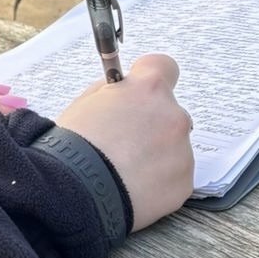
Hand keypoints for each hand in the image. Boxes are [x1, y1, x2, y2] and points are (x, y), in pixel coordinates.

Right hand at [56, 53, 193, 230]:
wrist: (76, 192)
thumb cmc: (74, 145)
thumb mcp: (84, 103)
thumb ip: (113, 92)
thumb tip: (124, 95)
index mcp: (148, 89)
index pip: (164, 66)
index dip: (150, 79)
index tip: (139, 92)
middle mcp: (173, 115)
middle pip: (169, 113)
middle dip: (151, 124)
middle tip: (124, 143)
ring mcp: (182, 151)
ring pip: (174, 146)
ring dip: (156, 154)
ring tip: (125, 170)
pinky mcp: (184, 184)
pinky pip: (175, 176)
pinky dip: (159, 181)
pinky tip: (134, 187)